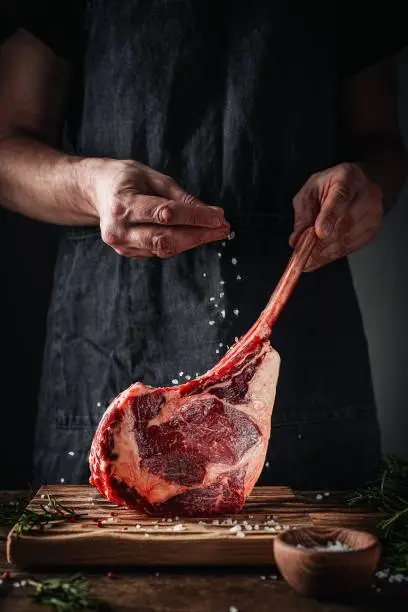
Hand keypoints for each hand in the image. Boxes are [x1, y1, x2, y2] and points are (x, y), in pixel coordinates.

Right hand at [82, 158, 229, 258]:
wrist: (95, 191)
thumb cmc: (125, 179)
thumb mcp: (151, 176)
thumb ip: (180, 196)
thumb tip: (211, 212)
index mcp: (122, 203)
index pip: (165, 214)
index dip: (195, 217)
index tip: (219, 217)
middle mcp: (119, 228)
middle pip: (166, 238)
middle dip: (198, 234)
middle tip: (223, 228)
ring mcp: (121, 244)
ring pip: (164, 249)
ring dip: (193, 241)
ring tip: (215, 232)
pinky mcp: (127, 252)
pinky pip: (159, 251)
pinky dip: (180, 243)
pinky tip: (194, 234)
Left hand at [289, 163, 382, 270]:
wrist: (356, 185)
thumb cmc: (331, 187)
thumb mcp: (310, 192)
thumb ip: (303, 214)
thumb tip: (297, 239)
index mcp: (347, 178)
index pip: (341, 198)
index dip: (330, 217)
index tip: (319, 232)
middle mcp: (366, 194)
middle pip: (345, 223)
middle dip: (322, 243)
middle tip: (305, 256)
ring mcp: (373, 213)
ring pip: (349, 238)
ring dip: (326, 252)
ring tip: (309, 260)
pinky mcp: (372, 230)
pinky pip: (352, 247)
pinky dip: (334, 255)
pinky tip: (321, 258)